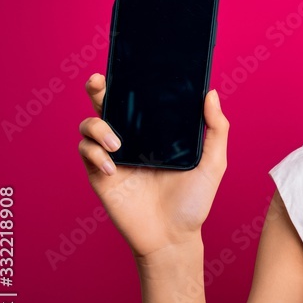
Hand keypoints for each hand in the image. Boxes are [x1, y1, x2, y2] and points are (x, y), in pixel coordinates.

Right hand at [77, 73, 229, 259]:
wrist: (173, 238)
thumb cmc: (194, 201)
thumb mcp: (213, 163)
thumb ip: (216, 128)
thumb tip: (210, 93)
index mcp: (158, 132)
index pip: (141, 100)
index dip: (131, 81)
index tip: (129, 65)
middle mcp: (134, 139)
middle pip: (109, 105)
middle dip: (100, 89)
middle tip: (99, 83)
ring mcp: (115, 156)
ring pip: (90, 125)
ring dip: (98, 126)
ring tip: (118, 143)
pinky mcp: (101, 175)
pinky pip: (86, 153)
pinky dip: (95, 153)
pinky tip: (114, 166)